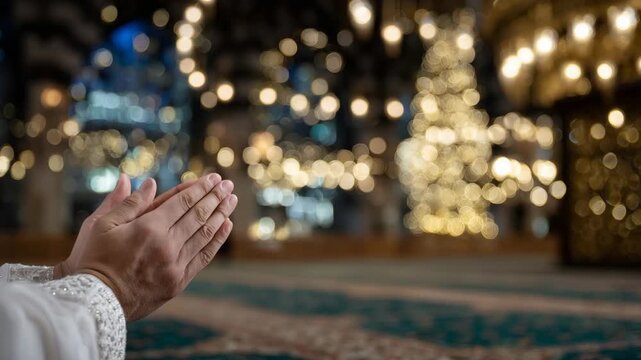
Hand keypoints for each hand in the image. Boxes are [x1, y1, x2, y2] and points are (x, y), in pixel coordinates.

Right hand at [62, 174, 237, 320]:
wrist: (94, 301)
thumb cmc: (94, 260)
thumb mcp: (101, 225)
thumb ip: (128, 203)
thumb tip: (147, 182)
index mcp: (148, 228)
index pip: (182, 202)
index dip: (200, 188)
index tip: (214, 178)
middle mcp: (166, 245)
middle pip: (198, 215)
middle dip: (215, 197)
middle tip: (228, 185)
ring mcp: (174, 265)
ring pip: (205, 234)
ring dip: (221, 214)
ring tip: (231, 200)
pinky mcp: (178, 282)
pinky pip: (203, 256)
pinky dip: (217, 239)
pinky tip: (226, 225)